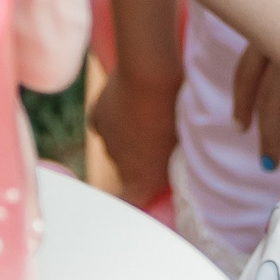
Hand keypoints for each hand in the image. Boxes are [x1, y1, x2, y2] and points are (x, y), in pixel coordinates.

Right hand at [90, 66, 179, 205]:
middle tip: (159, 140)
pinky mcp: (96, 121)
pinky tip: (129, 105)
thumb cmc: (177, 111)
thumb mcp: (183, 142)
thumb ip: (172, 160)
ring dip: (129, 138)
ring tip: (147, 116)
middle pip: (128, 172)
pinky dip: (114, 120)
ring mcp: (106, 144)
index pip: (130, 204)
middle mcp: (120, 167)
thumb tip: (169, 161)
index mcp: (144, 181)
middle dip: (140, 161)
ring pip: (117, 147)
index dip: (134, 201)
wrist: (149, 75)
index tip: (144, 193)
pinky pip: (105, 127)